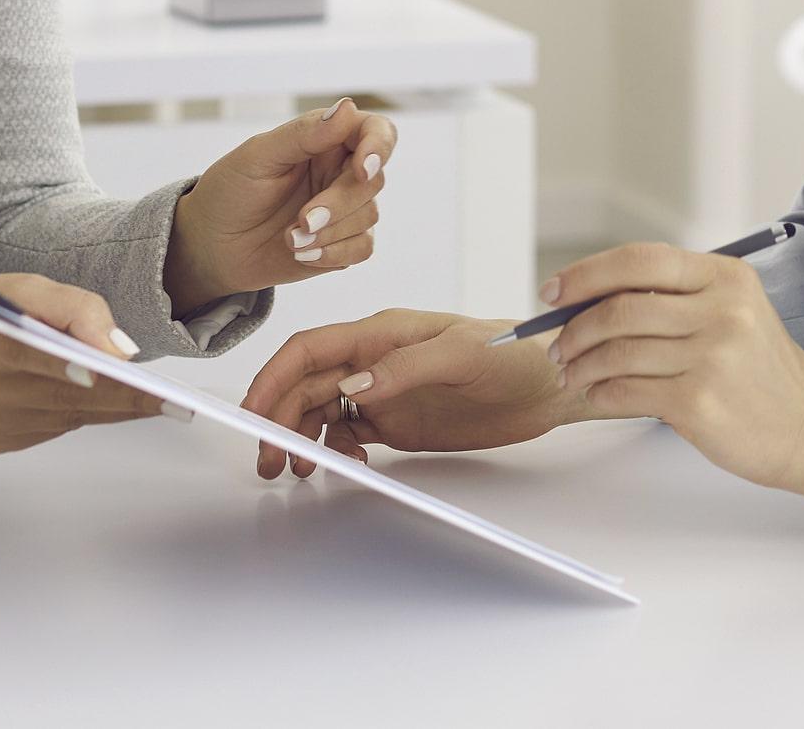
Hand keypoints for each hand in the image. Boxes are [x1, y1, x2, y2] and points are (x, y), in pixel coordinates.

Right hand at [0, 274, 172, 454]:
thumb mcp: (21, 286)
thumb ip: (74, 308)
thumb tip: (121, 348)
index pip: (55, 363)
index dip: (102, 375)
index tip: (145, 383)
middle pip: (74, 399)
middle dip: (126, 398)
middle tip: (172, 400)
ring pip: (72, 417)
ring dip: (110, 406)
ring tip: (150, 398)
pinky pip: (55, 426)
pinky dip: (78, 410)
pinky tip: (93, 396)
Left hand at [165, 98, 397, 308]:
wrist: (210, 246)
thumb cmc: (229, 192)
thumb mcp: (257, 157)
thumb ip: (304, 134)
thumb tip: (348, 108)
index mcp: (324, 140)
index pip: (375, 131)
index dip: (379, 146)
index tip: (364, 169)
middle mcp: (340, 170)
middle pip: (373, 180)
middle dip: (340, 203)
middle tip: (303, 220)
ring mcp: (344, 208)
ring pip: (369, 215)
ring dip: (331, 232)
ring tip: (290, 239)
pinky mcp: (342, 242)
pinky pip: (362, 247)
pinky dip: (334, 253)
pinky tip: (302, 253)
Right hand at [238, 307, 582, 478]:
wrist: (550, 383)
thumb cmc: (514, 353)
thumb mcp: (461, 355)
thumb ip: (404, 368)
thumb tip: (351, 388)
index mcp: (382, 332)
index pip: (309, 350)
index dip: (273, 378)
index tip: (253, 413)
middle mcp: (374, 360)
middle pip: (305, 385)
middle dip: (277, 419)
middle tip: (268, 459)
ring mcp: (384, 390)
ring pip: (320, 411)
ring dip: (300, 438)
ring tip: (295, 470)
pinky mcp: (397, 420)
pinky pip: (349, 434)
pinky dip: (335, 451)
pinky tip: (345, 467)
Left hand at [543, 242, 803, 515]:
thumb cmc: (761, 372)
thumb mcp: (733, 312)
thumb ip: (675, 298)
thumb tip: (587, 297)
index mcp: (725, 277)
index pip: (639, 259)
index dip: (586, 274)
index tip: (554, 292)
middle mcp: (721, 310)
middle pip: (620, 307)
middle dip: (574, 327)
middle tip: (555, 345)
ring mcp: (712, 357)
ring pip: (616, 351)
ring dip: (580, 363)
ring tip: (571, 373)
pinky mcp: (700, 402)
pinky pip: (626, 390)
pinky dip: (600, 392)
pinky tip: (597, 394)